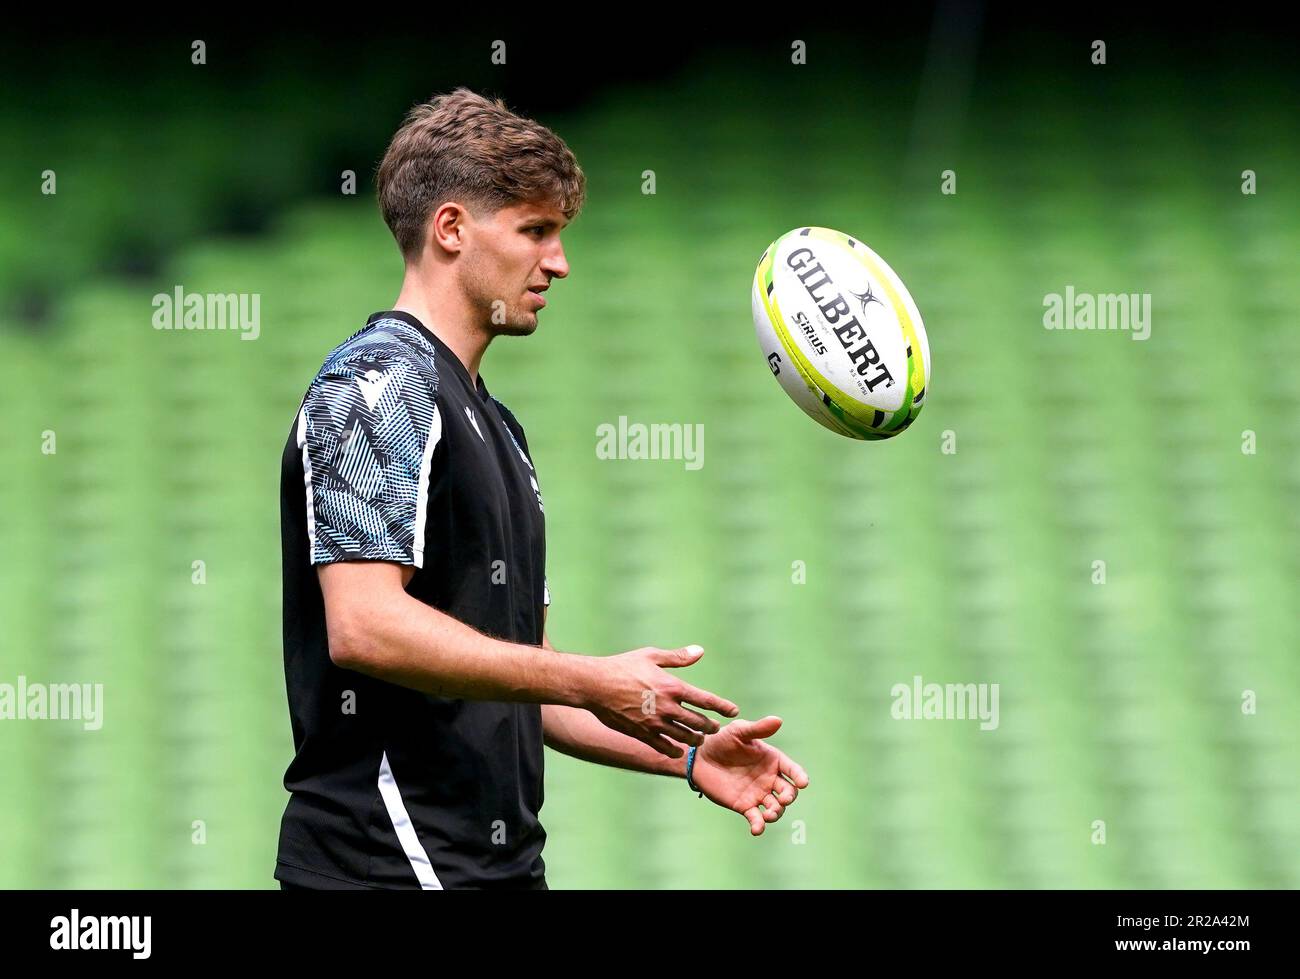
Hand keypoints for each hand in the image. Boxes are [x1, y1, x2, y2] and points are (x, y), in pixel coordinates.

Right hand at [585, 645, 739, 758]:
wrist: (595, 685)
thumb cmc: (623, 666)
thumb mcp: (651, 656)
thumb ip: (677, 657)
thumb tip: (700, 651)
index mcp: (672, 686)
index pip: (705, 700)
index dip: (722, 706)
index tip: (733, 710)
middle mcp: (667, 707)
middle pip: (698, 722)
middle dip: (710, 727)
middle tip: (714, 728)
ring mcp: (654, 723)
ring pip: (684, 737)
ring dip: (695, 739)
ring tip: (699, 739)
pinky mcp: (641, 734)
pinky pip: (663, 747)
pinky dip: (674, 750)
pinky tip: (678, 750)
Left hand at [691, 716, 808, 835]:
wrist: (700, 757)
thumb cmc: (721, 740)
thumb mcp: (739, 731)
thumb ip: (758, 729)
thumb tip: (778, 720)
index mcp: (772, 760)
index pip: (792, 770)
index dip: (799, 776)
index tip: (803, 783)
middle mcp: (769, 779)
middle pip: (788, 791)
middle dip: (789, 797)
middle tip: (783, 799)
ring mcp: (758, 794)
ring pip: (775, 807)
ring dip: (776, 813)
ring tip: (769, 815)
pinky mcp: (744, 806)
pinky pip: (756, 818)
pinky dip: (759, 825)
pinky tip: (756, 829)